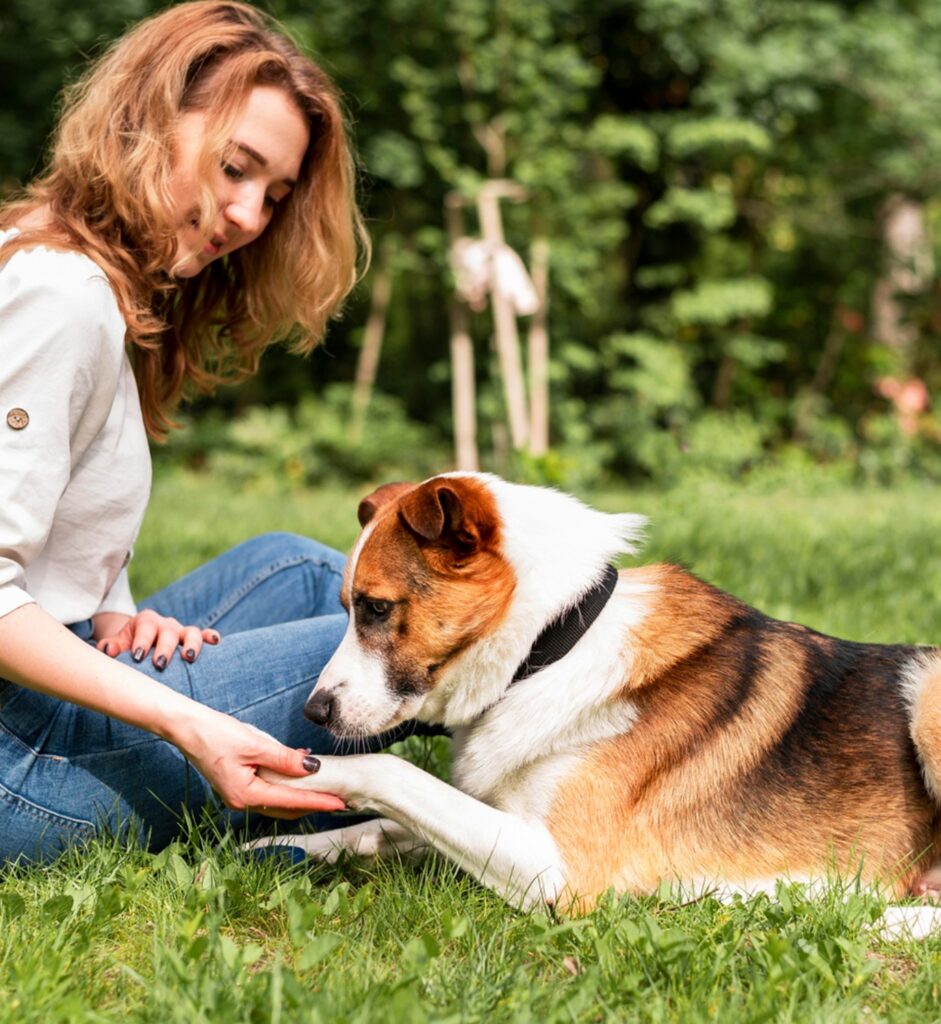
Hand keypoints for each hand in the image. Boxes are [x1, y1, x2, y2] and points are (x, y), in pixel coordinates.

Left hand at [94, 609, 219, 669]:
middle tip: (160, 664)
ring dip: (192, 644)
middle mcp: (166, 624)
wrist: (139, 645)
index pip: (145, 627)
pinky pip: (205, 636)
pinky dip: (211, 638)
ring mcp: (181, 632)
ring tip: (190, 658)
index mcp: (145, 621)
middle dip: (165, 648)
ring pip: (191, 632)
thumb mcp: (116, 644)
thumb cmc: (127, 648)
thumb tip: (108, 650)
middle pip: (168, 632)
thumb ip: (110, 646)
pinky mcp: (194, 640)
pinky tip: (215, 642)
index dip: (141, 641)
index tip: (136, 656)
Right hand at [174, 708, 345, 818]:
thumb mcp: (255, 744)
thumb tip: (312, 767)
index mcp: (246, 795)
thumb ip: (285, 758)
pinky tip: (299, 770)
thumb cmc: (215, 734)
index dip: (318, 802)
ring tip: (325, 788)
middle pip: (286, 808)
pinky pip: (269, 788)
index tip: (340, 803)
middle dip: (313, 804)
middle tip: (339, 800)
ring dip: (300, 794)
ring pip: (278, 800)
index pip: (291, 802)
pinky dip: (286, 783)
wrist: (187, 728)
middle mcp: (242, 801)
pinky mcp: (238, 783)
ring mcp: (239, 794)